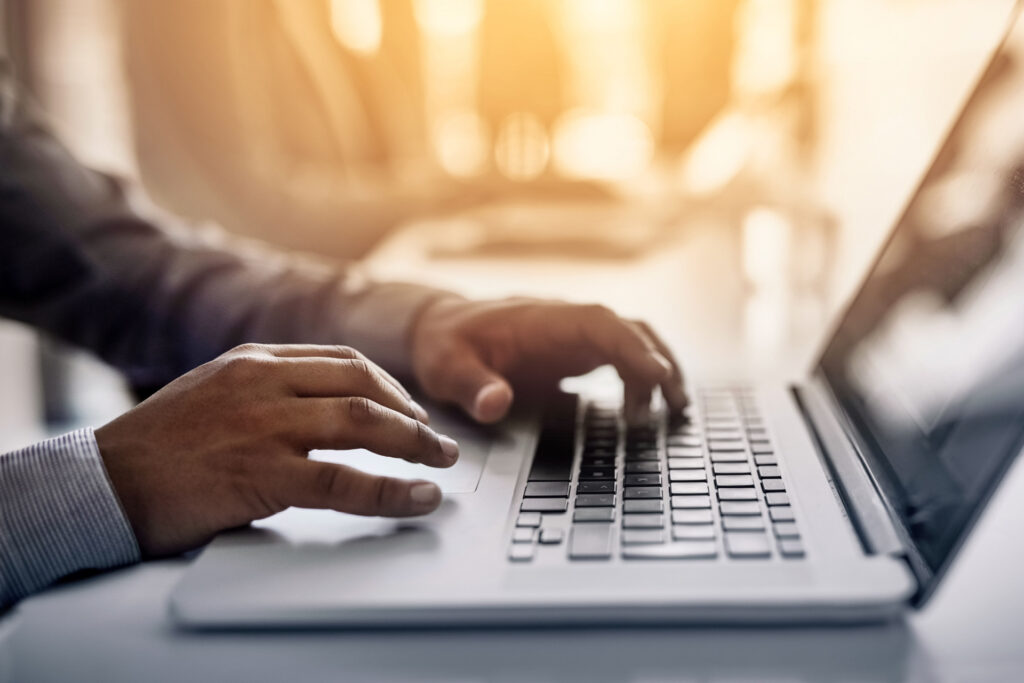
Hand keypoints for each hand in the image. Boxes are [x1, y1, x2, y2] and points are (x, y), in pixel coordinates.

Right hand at [95, 344, 458, 557]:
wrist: (103, 482)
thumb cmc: (157, 446)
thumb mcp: (212, 392)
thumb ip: (264, 390)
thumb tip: (318, 404)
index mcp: (254, 362)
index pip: (343, 362)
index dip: (388, 387)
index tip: (409, 410)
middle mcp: (265, 383)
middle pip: (363, 386)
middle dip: (411, 414)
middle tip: (437, 441)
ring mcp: (265, 425)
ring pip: (363, 423)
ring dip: (413, 444)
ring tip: (440, 464)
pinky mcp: (263, 473)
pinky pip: (344, 480)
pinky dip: (389, 491)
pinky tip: (416, 498)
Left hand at [410, 297, 687, 423]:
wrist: (440, 329)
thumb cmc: (445, 344)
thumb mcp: (447, 366)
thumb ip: (471, 385)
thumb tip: (495, 404)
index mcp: (543, 319)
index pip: (600, 324)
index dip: (633, 347)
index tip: (659, 374)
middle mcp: (567, 323)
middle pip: (629, 331)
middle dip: (659, 362)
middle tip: (677, 404)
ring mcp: (574, 336)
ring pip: (631, 343)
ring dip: (656, 371)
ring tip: (672, 410)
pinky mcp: (574, 352)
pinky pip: (619, 358)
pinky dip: (639, 380)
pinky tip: (640, 411)